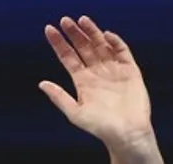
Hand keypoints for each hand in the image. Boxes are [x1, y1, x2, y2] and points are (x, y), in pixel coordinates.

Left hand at [40, 16, 153, 147]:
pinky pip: (122, 52)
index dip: (59, 43)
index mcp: (82, 80)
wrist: (126, 134)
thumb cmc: (101, 127)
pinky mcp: (130, 71)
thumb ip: (59, 97)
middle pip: (84, 47)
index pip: (68, 57)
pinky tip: (106, 35)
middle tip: (65, 20)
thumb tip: (42, 83)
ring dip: (92, 32)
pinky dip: (115, 42)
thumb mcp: (75, 113)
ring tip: (82, 20)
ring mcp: (113, 70)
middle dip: (74, 34)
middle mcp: (96, 72)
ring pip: (101, 45)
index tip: (49, 29)